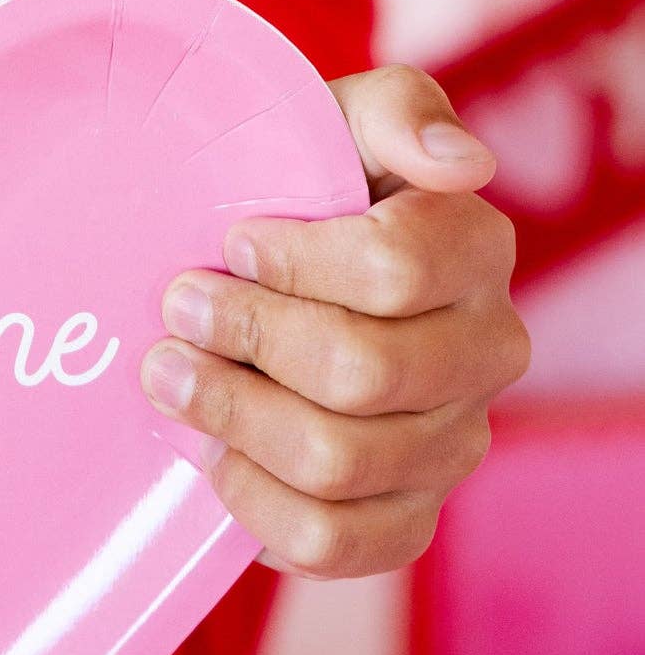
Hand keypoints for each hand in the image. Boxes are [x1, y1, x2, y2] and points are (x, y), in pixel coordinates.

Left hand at [139, 64, 530, 577]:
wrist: (260, 267)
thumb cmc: (299, 185)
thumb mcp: (334, 120)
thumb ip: (398, 111)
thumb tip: (459, 163)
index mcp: (475, 248)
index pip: (398, 268)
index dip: (297, 261)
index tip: (232, 241)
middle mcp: (484, 352)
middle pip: (362, 371)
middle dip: (247, 336)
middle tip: (176, 307)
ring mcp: (450, 444)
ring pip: (340, 461)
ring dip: (233, 415)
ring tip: (170, 375)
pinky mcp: (406, 517)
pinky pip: (335, 543)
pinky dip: (254, 501)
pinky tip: (211, 452)